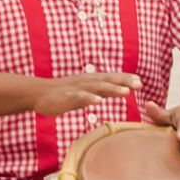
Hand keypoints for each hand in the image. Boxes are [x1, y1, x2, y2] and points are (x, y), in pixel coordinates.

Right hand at [31, 70, 150, 120]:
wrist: (39, 93)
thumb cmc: (66, 92)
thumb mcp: (88, 90)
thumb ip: (105, 89)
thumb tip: (126, 89)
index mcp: (92, 81)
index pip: (112, 78)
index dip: (126, 79)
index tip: (140, 82)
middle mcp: (87, 82)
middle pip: (108, 81)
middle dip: (123, 82)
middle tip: (139, 84)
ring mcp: (77, 89)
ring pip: (96, 88)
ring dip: (111, 89)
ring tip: (125, 91)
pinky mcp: (66, 97)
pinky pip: (79, 97)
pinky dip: (89, 98)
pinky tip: (97, 101)